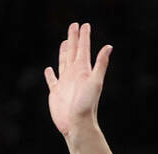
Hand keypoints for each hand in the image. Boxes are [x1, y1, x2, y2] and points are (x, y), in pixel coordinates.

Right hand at [44, 22, 111, 139]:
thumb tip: (109, 47)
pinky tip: (49, 69)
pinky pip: (52, 80)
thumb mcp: (95, 82)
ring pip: (63, 62)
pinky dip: (50, 74)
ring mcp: (65, 83)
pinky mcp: (56, 92)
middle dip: (74, 38)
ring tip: (65, 42)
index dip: (84, 36)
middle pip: (73, 52)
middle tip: (74, 26)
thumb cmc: (87, 105)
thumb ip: (100, 64)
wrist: (77, 124)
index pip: (83, 49)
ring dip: (64, 52)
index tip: (84, 25)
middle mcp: (74, 75)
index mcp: (83, 70)